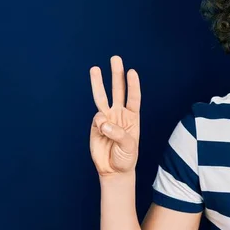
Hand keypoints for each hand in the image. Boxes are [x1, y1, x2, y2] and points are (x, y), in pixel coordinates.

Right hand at [89, 55, 140, 177]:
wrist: (113, 170)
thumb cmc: (126, 158)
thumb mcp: (129, 147)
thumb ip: (118, 133)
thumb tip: (103, 122)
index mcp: (133, 117)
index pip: (133, 97)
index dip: (132, 85)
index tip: (131, 72)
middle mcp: (120, 114)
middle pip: (118, 91)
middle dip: (116, 75)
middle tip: (115, 58)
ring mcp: (107, 118)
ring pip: (102, 97)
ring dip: (98, 83)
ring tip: (95, 68)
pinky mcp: (96, 126)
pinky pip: (96, 119)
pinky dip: (99, 123)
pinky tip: (103, 132)